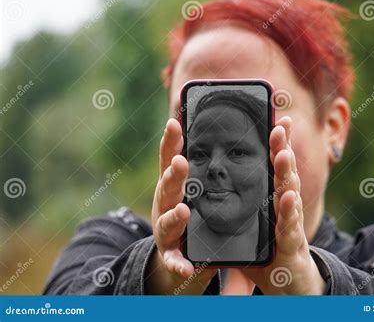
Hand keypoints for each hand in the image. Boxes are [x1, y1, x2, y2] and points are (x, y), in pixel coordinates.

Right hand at [146, 118, 216, 294]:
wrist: (178, 254)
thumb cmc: (185, 210)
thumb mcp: (187, 185)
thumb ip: (192, 158)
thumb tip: (195, 118)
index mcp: (172, 185)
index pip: (170, 159)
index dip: (170, 142)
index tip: (174, 123)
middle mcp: (165, 204)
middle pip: (167, 187)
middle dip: (173, 175)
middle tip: (181, 163)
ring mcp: (165, 230)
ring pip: (167, 222)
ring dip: (174, 216)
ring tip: (183, 211)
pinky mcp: (171, 256)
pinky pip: (174, 260)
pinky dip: (178, 264)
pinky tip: (185, 267)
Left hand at [242, 116, 326, 294]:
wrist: (287, 283)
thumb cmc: (268, 249)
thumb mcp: (251, 223)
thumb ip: (238, 206)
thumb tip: (217, 186)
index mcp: (272, 199)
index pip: (273, 167)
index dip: (275, 144)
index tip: (276, 120)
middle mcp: (284, 206)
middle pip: (283, 173)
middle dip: (282, 148)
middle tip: (280, 125)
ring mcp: (290, 223)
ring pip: (288, 194)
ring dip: (286, 173)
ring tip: (283, 153)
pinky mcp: (290, 244)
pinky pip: (288, 226)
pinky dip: (288, 211)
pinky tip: (287, 197)